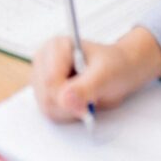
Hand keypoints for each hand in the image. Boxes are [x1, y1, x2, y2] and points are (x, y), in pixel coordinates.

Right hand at [31, 28, 160, 122]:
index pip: (50, 80)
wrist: (118, 72)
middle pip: (47, 95)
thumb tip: (65, 100)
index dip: (68, 97)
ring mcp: (42, 77)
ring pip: (47, 106)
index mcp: (56, 46)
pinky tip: (80, 103)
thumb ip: (86, 87)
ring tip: (87, 98)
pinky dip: (68, 114)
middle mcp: (44, 60)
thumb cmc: (114, 67)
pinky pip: (51, 112)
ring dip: (70, 111)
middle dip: (71, 105)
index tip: (87, 105)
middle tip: (92, 99)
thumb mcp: (105, 75)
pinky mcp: (44, 92)